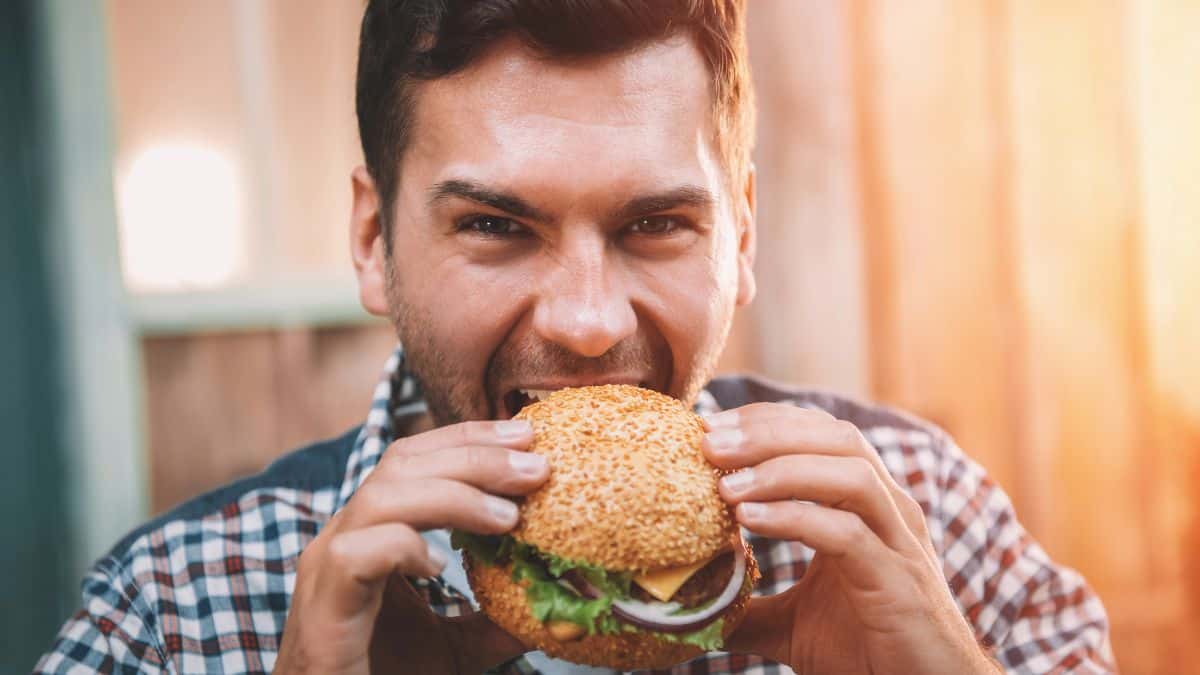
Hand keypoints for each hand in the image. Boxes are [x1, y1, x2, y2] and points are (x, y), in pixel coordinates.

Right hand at [274, 420, 549, 673]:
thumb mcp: (452, 647)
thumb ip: (492, 621)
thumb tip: (550, 608)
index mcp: (370, 531)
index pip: (415, 458)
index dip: (469, 439)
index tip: (527, 437)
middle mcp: (344, 537)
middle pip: (401, 463)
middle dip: (473, 456)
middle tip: (535, 466)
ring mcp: (326, 569)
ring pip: (381, 497)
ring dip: (452, 496)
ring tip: (508, 517)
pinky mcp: (322, 608)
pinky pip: (355, 555)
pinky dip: (401, 548)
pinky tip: (439, 566)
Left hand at [702, 404, 1000, 674]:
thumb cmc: (867, 652)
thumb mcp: (792, 624)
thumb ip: (748, 606)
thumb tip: (691, 605)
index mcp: (868, 506)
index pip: (820, 434)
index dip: (765, 422)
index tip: (708, 427)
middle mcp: (889, 511)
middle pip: (835, 437)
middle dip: (767, 433)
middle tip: (708, 442)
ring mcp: (899, 543)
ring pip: (850, 473)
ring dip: (781, 468)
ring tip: (725, 485)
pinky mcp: (898, 583)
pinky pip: (848, 533)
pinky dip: (796, 517)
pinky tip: (750, 519)